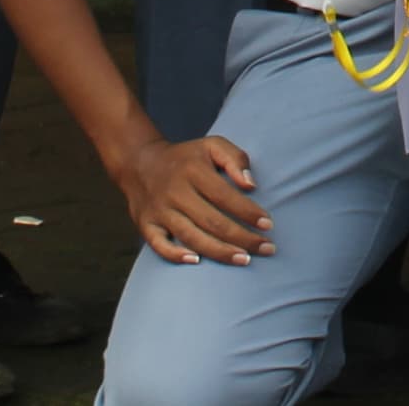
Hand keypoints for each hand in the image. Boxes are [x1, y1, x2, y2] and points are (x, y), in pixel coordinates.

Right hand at [113, 128, 270, 266]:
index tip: (269, 224)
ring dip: (219, 252)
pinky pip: (159, 245)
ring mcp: (159, 210)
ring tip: (244, 260)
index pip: (225, 196)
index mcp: (193, 171)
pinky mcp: (146, 225)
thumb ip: (235, 159)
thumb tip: (251, 185)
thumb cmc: (186, 157)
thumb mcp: (212, 146)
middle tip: (267, 248)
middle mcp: (175, 192)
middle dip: (242, 238)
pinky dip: (176, 255)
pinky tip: (197, 262)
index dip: (248, 212)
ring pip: (191, 236)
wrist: (139, 162)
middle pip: (212, 221)